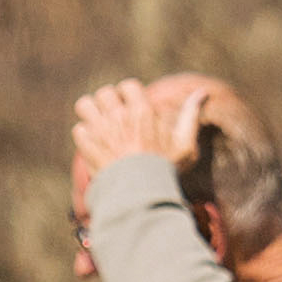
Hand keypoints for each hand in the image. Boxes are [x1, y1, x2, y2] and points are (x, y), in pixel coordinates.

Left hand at [69, 77, 204, 179]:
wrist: (140, 195)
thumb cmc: (165, 170)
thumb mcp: (185, 144)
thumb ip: (191, 116)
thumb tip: (202, 92)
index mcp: (142, 110)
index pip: (128, 86)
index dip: (128, 94)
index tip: (130, 106)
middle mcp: (119, 115)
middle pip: (104, 93)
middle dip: (108, 103)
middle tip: (112, 116)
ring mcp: (100, 129)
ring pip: (85, 104)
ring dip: (90, 112)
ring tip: (97, 124)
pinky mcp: (87, 145)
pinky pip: (79, 129)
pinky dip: (84, 136)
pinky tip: (93, 144)